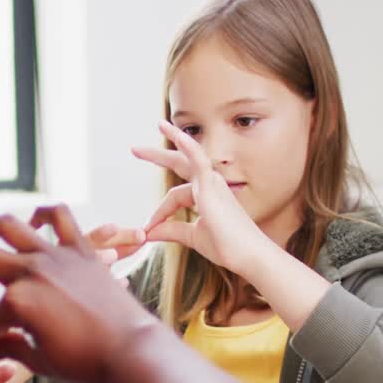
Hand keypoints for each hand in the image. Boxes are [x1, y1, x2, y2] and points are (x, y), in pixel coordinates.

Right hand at [0, 204, 164, 382]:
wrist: (132, 349)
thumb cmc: (86, 362)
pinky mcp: (80, 250)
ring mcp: (55, 256)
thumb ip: (10, 347)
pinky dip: (43, 215)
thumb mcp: (39, 362)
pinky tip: (34, 224)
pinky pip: (59, 218)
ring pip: (8, 224)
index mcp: (17, 302)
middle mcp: (31, 271)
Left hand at [131, 120, 268, 274]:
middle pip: (181, 164)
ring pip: (189, 155)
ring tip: (157, 126)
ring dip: (171, 139)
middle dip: (158, 156)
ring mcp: (212, 183)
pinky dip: (188, 145)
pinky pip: (199, 160)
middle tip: (135, 149)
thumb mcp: (193, 237)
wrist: (248, 256)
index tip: (148, 230)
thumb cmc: (227, 247)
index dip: (159, 212)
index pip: (175, 197)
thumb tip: (149, 232)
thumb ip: (172, 230)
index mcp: (206, 196)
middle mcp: (210, 185)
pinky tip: (177, 133)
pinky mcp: (212, 187)